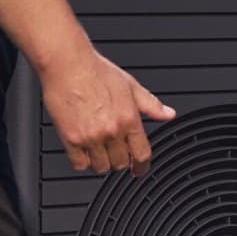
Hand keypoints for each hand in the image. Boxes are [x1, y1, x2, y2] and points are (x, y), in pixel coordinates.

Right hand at [41, 49, 175, 174]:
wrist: (68, 65)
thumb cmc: (96, 71)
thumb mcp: (130, 86)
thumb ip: (150, 104)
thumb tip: (168, 114)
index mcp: (129, 118)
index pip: (142, 154)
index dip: (142, 166)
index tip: (139, 170)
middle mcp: (111, 130)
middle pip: (121, 163)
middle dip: (121, 160)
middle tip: (116, 151)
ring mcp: (91, 137)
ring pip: (101, 168)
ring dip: (102, 162)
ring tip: (100, 150)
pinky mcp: (71, 139)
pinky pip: (79, 165)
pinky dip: (83, 162)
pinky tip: (84, 151)